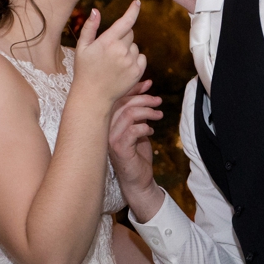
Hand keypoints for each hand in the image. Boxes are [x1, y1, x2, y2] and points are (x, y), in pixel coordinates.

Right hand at [71, 0, 145, 108]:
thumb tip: (95, 10)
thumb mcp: (82, 47)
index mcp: (108, 41)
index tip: (137, 3)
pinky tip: (122, 67)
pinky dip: (134, 60)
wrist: (93, 95)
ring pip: (135, 47)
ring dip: (128, 49)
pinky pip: (141, 58)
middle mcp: (122, 50)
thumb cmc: (84, 69)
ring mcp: (131, 62)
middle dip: (122, 36)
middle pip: (130, 33)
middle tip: (109, 49)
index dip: (133, 11)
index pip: (125, 22)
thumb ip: (90, 27)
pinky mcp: (138, 72)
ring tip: (114, 62)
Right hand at [105, 85, 165, 217]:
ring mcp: (110, 138)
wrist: (138, 180)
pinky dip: (144, 127)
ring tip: (158, 115)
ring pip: (128, 114)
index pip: (117, 98)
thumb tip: (146, 90)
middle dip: (143, 98)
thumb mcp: (138, 128)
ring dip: (147, 112)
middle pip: (122, 103)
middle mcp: (104, 128)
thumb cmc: (137, 154)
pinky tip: (151, 131)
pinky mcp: (119, 148)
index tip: (148, 83)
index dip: (133, 88)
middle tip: (158, 101)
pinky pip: (133, 130)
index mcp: (107, 121)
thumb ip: (138, 112)